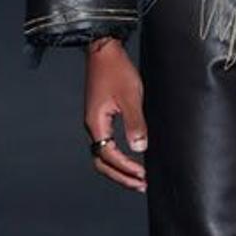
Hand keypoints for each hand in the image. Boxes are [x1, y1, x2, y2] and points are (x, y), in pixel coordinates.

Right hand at [83, 38, 147, 191]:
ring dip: (119, 168)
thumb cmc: (116, 70)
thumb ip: (135, 123)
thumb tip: (139, 148)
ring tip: (137, 178)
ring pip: (103, 154)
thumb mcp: (130, 97)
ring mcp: (96, 122)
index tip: (143, 175)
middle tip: (141, 185)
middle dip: (120, 176)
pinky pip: (107, 143)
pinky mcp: (101, 116)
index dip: (126, 167)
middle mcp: (93, 126)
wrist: (104, 50)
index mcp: (96, 123)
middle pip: (101, 161)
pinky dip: (118, 156)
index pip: (108, 155)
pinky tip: (131, 157)